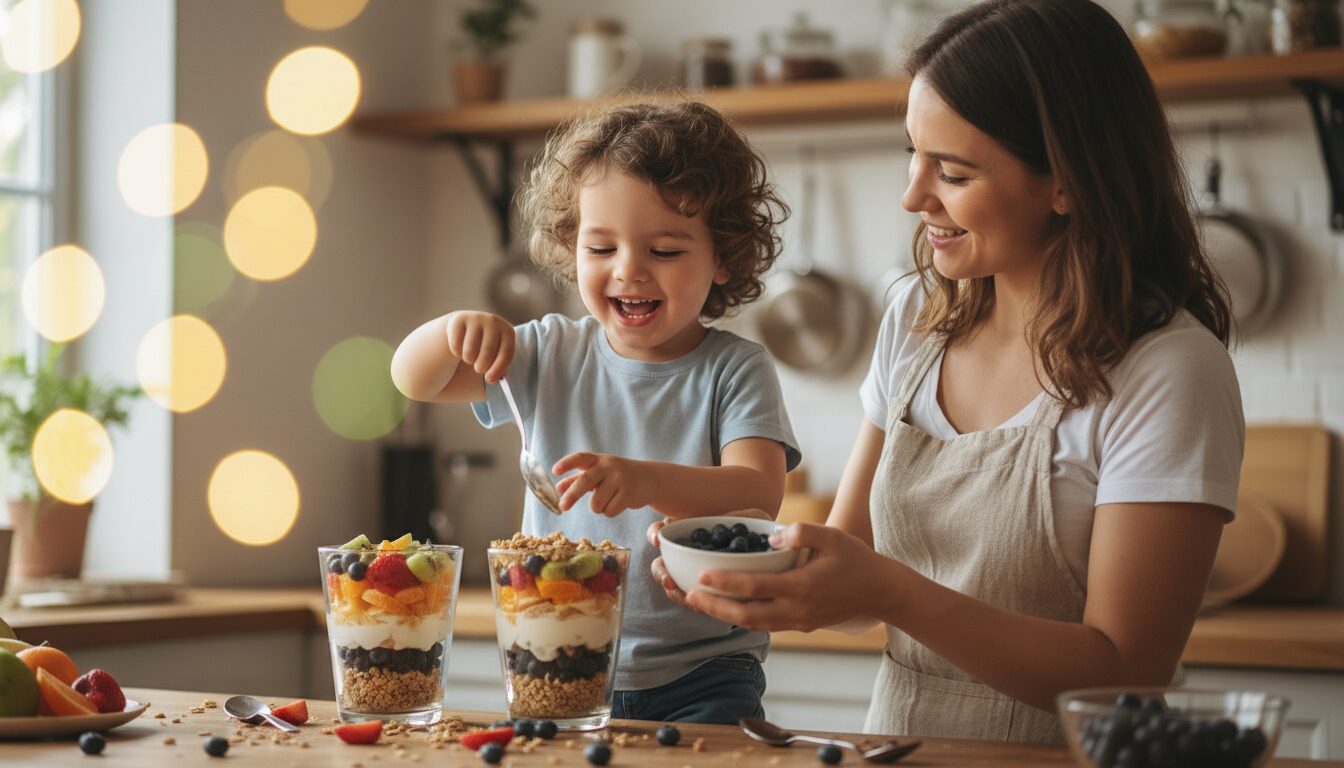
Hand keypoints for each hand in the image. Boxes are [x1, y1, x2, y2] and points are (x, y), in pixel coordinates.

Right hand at [445, 311, 514, 383]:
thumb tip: (500, 378)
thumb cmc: (485, 348)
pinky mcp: (459, 319)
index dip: (498, 368)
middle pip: (488, 350)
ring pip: (470, 350)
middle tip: (478, 369)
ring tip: (470, 357)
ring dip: (469, 359)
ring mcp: (476, 318)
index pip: (506, 352)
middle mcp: (493, 321)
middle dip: (482, 365)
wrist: (467, 328)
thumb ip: (499, 369)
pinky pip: (456, 345)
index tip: (489, 380)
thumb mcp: (496, 357)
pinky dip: (457, 352)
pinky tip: (460, 347)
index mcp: (507, 331)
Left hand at [552, 452, 656, 515]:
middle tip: (562, 507)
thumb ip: (578, 479)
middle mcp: (608, 466)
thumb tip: (558, 489)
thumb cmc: (618, 476)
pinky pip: (609, 511)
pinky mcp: (629, 493)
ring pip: (596, 503)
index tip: (555, 471)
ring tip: (607, 500)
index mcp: (598, 460)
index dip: (567, 463)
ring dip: (598, 508)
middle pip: (585, 482)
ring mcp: (620, 479)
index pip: (580, 457)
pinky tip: (619, 503)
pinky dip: (610, 512)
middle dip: (572, 496)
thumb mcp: (598, 474)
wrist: (649, 478)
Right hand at [646, 508, 775, 607]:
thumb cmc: (760, 531)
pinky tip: (701, 607)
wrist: (773, 555)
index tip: (658, 539)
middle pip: (661, 562)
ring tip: (686, 597)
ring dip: (674, 593)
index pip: (664, 529)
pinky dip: (693, 604)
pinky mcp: (706, 593)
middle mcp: (687, 553)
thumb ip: (739, 516)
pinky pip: (691, 600)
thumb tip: (724, 520)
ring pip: (672, 584)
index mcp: (691, 530)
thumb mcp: (753, 518)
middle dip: (660, 572)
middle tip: (669, 580)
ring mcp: (694, 574)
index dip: (655, 533)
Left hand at [683, 523, 902, 632]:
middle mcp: (796, 609)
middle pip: (745, 613)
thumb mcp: (832, 536)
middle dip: (713, 606)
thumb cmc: (856, 559)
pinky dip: (741, 618)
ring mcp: (798, 621)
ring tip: (697, 604)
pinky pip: (764, 625)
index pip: (754, 587)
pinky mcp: (800, 625)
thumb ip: (801, 532)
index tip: (700, 576)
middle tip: (686, 595)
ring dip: (722, 615)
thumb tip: (771, 536)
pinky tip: (725, 609)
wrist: (881, 592)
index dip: (724, 583)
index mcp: (801, 586)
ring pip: (752, 624)